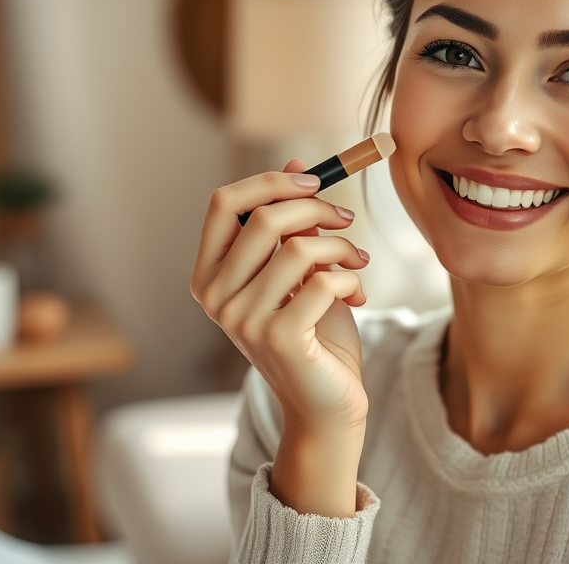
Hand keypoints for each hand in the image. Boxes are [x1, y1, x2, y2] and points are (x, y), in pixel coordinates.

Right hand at [190, 159, 369, 431]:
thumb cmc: (314, 334)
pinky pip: (324, 281)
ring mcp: (241, 320)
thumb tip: (298, 164)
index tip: (315, 182)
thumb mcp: (301, 271)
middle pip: (266, 219)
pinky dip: (351, 279)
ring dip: (343, 248)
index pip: (223, 204)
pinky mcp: (277, 337)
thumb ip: (293, 223)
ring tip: (359, 263)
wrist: (326, 403)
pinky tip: (358, 295)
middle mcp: (215, 297)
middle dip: (319, 209)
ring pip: (301, 249)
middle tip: (348, 220)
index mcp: (209, 275)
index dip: (270, 182)